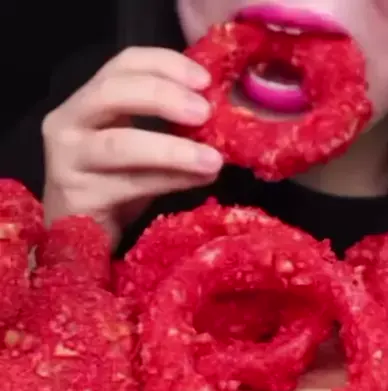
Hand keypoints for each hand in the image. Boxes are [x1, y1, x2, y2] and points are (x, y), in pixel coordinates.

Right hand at [42, 47, 222, 247]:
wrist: (82, 233)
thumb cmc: (116, 185)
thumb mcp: (142, 147)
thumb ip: (170, 128)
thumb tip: (222, 122)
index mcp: (88, 101)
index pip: (123, 65)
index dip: (165, 64)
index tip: (205, 81)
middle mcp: (68, 122)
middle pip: (113, 92)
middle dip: (164, 98)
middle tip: (205, 113)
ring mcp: (68, 160)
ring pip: (121, 144)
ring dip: (173, 150)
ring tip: (213, 160)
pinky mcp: (78, 195)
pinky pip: (131, 184)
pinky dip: (170, 180)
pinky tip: (200, 180)